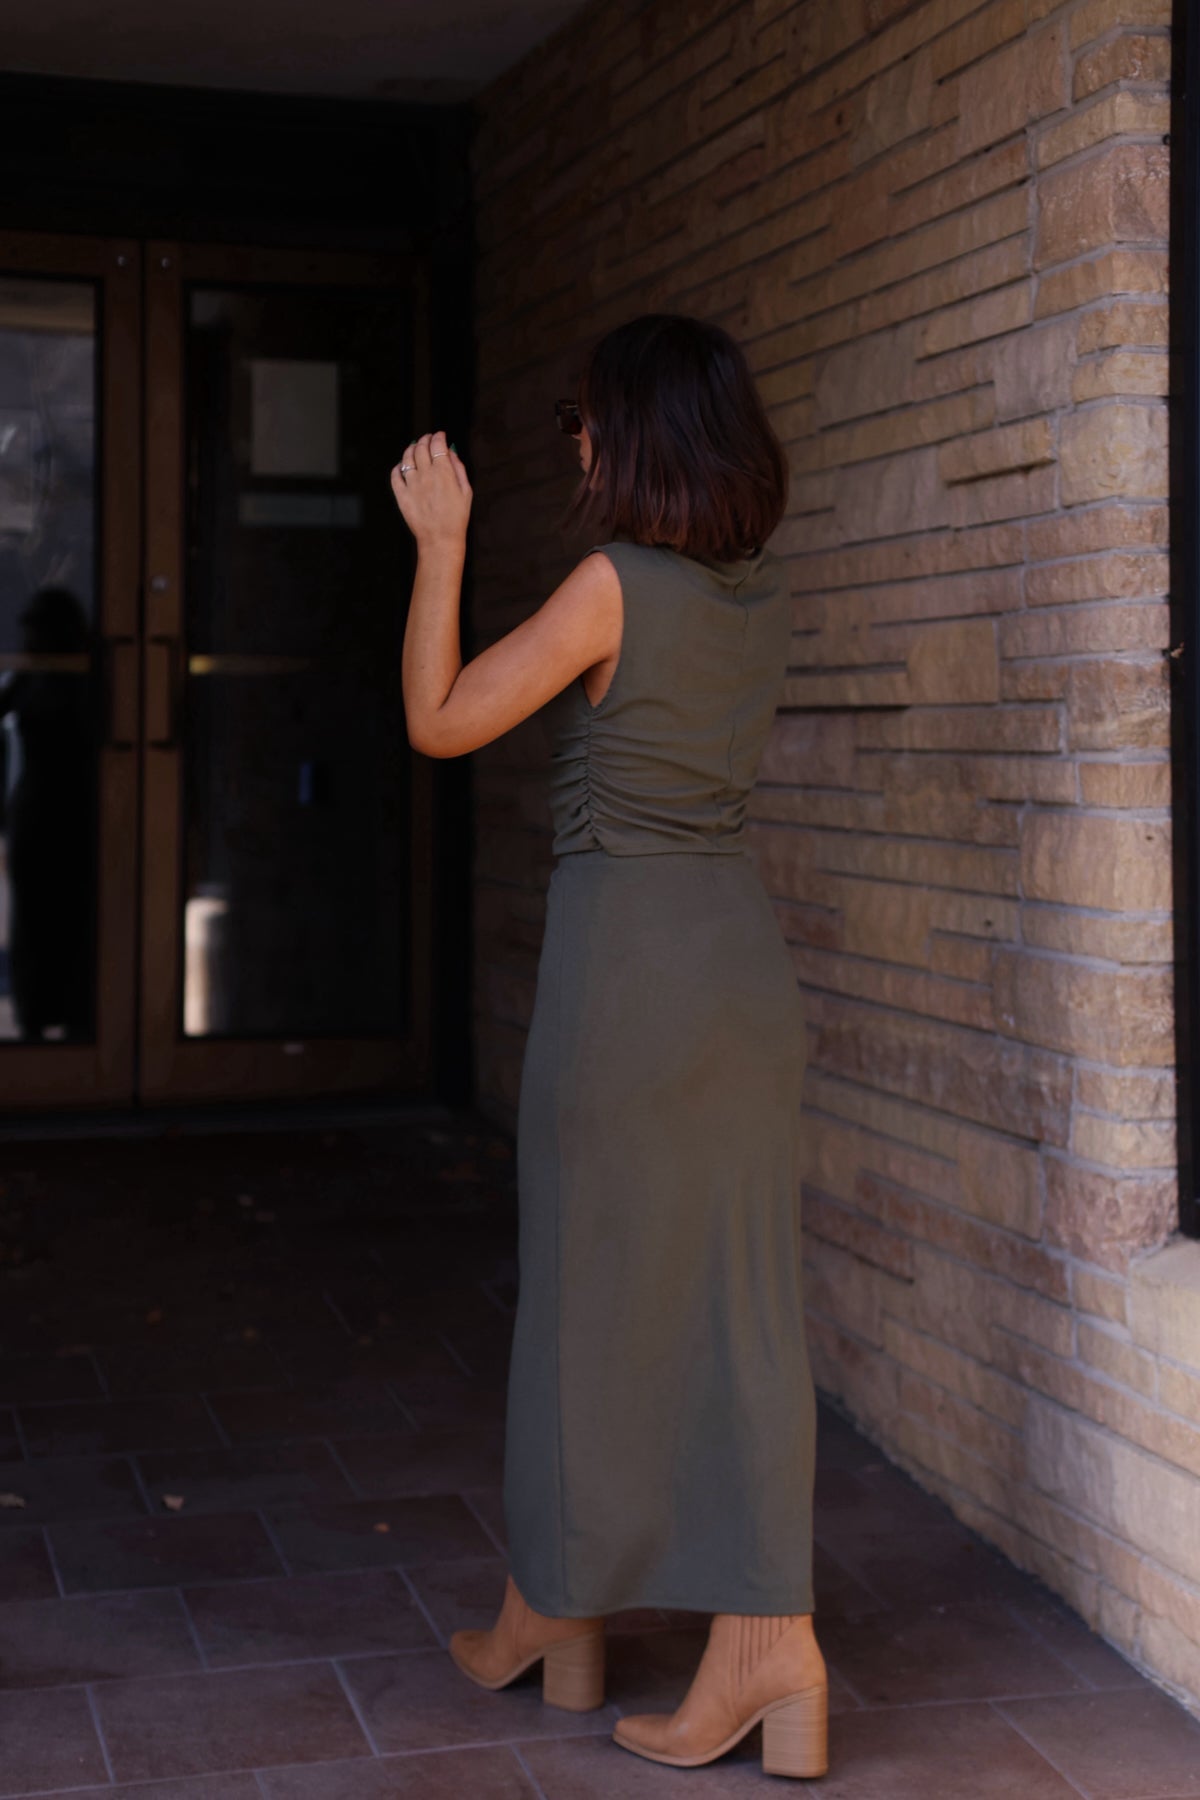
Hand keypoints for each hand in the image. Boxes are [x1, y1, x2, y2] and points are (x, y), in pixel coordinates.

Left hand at [390, 430, 471, 549]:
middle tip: (428, 439)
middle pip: (421, 447)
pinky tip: (402, 466)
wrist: (440, 539)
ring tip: (414, 447)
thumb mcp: (466, 491)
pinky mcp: (401, 495)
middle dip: (425, 439)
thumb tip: (451, 452)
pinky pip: (395, 475)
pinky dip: (398, 467)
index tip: (440, 435)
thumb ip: (458, 468)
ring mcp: (411, 484)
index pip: (438, 444)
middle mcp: (426, 475)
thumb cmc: (457, 517)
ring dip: (411, 449)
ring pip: (406, 458)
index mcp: (443, 472)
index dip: (438, 436)